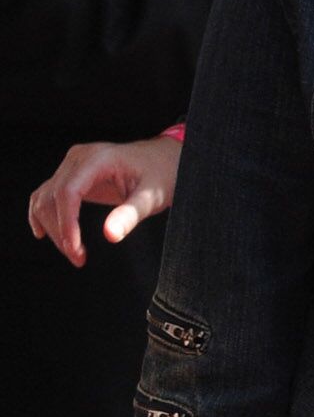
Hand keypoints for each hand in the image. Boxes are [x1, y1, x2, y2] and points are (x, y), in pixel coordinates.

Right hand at [26, 134, 181, 266]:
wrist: (166, 159)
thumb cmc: (164, 174)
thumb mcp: (153, 196)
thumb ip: (130, 214)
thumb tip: (110, 236)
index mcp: (98, 158)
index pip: (68, 192)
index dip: (66, 223)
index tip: (74, 248)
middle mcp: (79, 157)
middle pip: (53, 197)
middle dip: (61, 231)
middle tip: (78, 258)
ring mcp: (73, 164)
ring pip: (46, 198)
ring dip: (53, 227)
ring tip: (74, 252)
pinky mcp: (72, 173)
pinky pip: (48, 193)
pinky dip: (43, 214)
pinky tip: (43, 233)